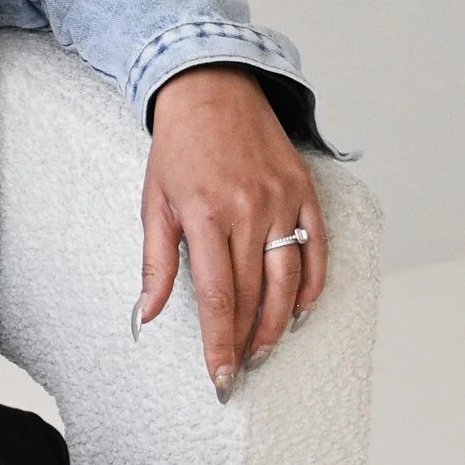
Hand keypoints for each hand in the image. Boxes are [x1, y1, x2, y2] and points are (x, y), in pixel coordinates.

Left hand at [139, 66, 326, 399]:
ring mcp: (282, 200)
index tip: (219, 376)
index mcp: (206, 215)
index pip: (219, 296)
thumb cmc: (178, 148)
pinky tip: (299, 311)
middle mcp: (249, 210)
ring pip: (288, 280)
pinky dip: (312, 286)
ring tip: (263, 350)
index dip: (220, 342)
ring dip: (278, 323)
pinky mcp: (304, 191)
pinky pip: (317, 250)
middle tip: (238, 372)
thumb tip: (147, 315)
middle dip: (246, 342)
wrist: (212, 88)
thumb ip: (155, 264)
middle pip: (254, 295)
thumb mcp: (154, 203)